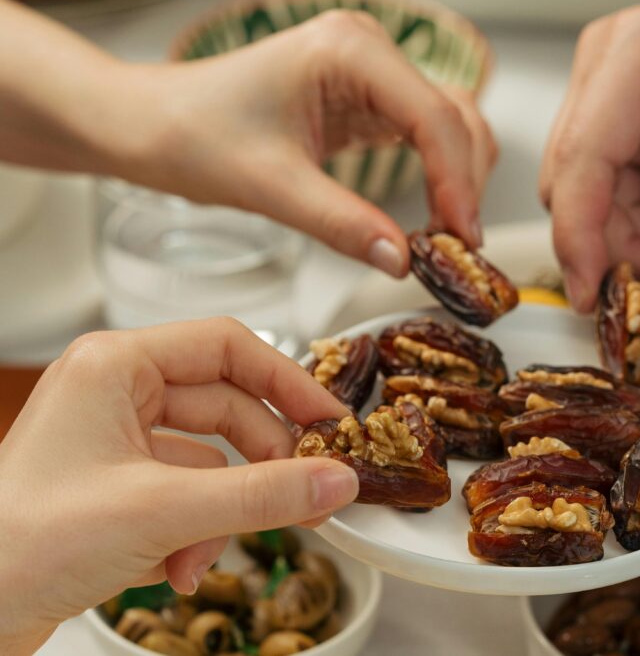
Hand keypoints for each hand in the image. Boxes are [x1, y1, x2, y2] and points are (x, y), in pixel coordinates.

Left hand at [0, 1, 494, 275]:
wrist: (153, 125)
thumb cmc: (193, 134)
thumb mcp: (269, 186)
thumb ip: (341, 223)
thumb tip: (402, 261)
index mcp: (347, 50)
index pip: (431, 115)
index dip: (456, 181)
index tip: (461, 238)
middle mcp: (368, 51)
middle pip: (455, 115)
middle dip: (465, 182)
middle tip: (458, 248)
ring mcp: (371, 73)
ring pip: (451, 124)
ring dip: (460, 178)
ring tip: (448, 238)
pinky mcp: (367, 100)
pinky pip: (426, 135)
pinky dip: (439, 176)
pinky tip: (432, 216)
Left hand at [0, 319, 357, 654]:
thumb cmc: (20, 544)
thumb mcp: (164, 512)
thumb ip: (263, 495)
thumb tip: (332, 480)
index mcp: (115, 366)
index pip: (228, 347)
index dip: (287, 382)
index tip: (327, 422)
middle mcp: (115, 394)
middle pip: (227, 409)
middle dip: (257, 467)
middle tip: (300, 497)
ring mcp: (114, 442)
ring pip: (210, 461)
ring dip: (220, 514)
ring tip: (205, 554)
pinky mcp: (116, 487)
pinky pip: (186, 495)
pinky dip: (193, 534)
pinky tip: (177, 568)